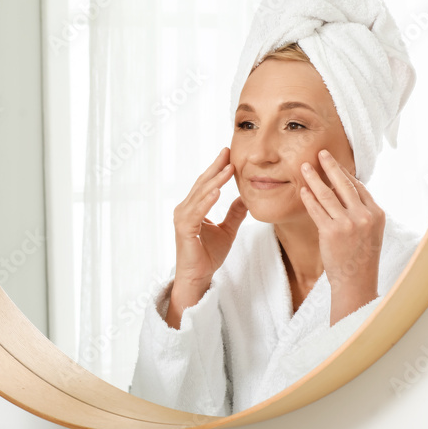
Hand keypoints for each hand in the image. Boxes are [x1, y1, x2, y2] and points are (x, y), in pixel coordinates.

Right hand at [167, 147, 247, 328]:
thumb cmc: (207, 256)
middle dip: (216, 168)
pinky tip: (217, 191)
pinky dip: (207, 201)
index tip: (229, 153)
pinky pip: (197, 212)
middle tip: (228, 151)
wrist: (198, 277)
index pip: (206, 184)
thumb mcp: (227, 230)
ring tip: (228, 168)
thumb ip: (234, 214)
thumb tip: (245, 199)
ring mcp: (183, 218)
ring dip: (215, 181)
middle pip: (202, 184)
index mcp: (193, 208)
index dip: (217, 169)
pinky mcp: (184, 230)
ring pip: (200, 195)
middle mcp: (184, 209)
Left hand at [299, 149, 383, 324]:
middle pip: (344, 184)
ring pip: (327, 195)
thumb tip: (347, 194)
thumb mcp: (371, 233)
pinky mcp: (331, 232)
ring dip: (314, 178)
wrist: (357, 282)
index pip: (359, 187)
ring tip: (304, 167)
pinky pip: (317, 210)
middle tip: (320, 152)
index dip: (345, 173)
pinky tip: (302, 190)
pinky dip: (308, 198)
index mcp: (377, 214)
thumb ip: (362, 213)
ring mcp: (348, 224)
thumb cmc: (361, 258)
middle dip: (330, 166)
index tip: (335, 163)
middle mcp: (364, 216)